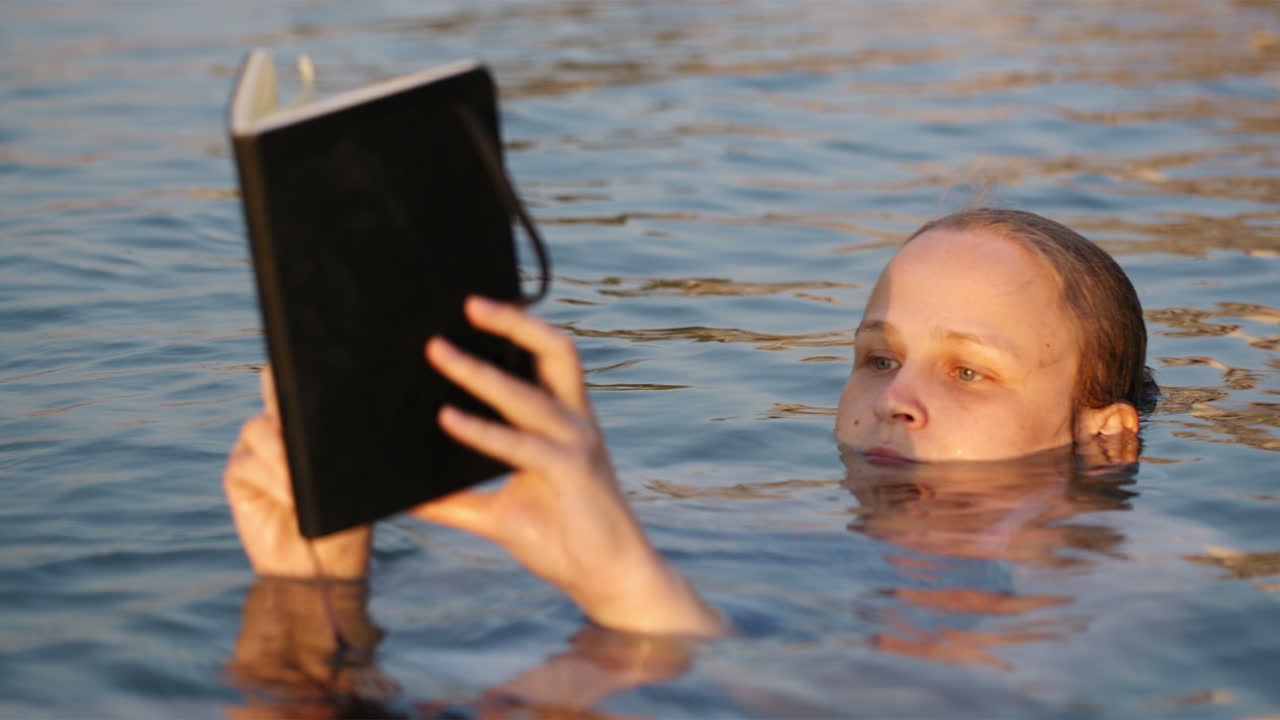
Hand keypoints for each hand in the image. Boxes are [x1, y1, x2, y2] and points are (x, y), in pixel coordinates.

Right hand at [223, 368, 371, 579]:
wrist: (327, 566)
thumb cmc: (348, 520)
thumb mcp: (357, 478)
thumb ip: (348, 446)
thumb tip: (353, 411)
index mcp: (314, 421)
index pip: (304, 379)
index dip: (304, 364)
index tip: (310, 357)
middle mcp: (281, 426)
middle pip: (274, 386)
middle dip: (284, 391)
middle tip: (300, 408)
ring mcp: (257, 449)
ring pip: (259, 427)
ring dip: (283, 453)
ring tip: (305, 481)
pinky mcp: (238, 475)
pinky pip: (246, 463)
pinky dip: (271, 477)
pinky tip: (291, 495)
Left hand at [413, 296, 722, 635]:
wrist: (605, 580)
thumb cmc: (561, 540)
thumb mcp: (497, 516)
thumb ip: (454, 502)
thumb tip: (404, 496)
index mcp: (563, 421)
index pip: (547, 357)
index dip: (519, 325)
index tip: (476, 305)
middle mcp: (574, 422)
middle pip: (555, 350)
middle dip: (515, 321)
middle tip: (468, 304)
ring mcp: (576, 445)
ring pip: (529, 392)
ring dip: (480, 370)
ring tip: (439, 352)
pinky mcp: (572, 472)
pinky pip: (521, 443)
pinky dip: (482, 429)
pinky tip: (448, 419)